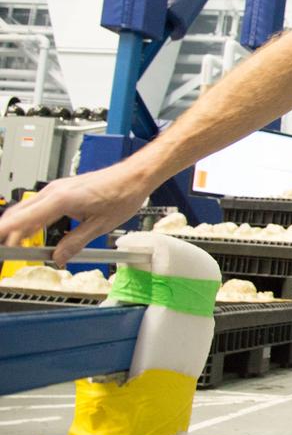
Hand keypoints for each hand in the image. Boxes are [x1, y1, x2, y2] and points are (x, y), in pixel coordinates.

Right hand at [0, 164, 151, 264]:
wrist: (134, 176)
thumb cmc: (122, 195)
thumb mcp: (100, 226)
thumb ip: (75, 243)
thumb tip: (59, 258)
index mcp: (62, 199)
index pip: (24, 219)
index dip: (7, 232)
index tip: (0, 243)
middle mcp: (55, 191)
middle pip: (20, 213)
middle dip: (6, 231)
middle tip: (4, 249)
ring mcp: (57, 189)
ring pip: (27, 209)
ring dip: (17, 226)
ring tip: (11, 244)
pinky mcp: (62, 190)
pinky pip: (39, 205)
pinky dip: (30, 219)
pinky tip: (29, 231)